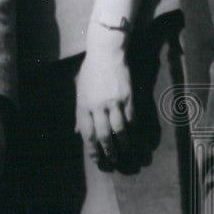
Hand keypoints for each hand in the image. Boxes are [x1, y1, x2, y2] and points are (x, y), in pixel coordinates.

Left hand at [76, 25, 132, 164]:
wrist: (107, 53)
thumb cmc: (91, 71)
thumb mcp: (80, 91)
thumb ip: (80, 113)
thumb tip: (79, 132)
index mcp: (83, 105)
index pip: (87, 133)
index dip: (92, 150)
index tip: (97, 159)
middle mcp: (98, 106)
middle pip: (103, 135)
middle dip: (108, 151)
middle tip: (113, 161)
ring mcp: (114, 102)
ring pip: (119, 130)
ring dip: (123, 144)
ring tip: (125, 152)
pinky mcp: (129, 97)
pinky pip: (132, 119)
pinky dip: (133, 130)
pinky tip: (134, 137)